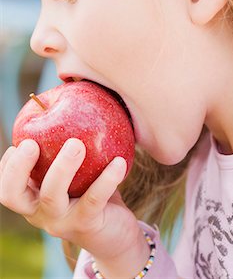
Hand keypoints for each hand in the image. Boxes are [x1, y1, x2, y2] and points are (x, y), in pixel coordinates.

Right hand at [0, 138, 146, 265]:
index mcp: (32, 198)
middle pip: (14, 195)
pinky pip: (93, 199)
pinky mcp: (87, 224)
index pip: (7, 186)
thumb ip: (68, 146)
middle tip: (31, 143)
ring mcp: (61, 221)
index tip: (21, 141)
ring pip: (51, 195)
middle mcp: (40, 212)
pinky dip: (106, 179)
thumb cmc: (91, 191)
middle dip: (18, 168)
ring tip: (76, 144)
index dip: (7, 166)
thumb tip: (74, 100)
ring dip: (62, 167)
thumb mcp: (76, 172)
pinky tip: (119, 161)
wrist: (116, 234)